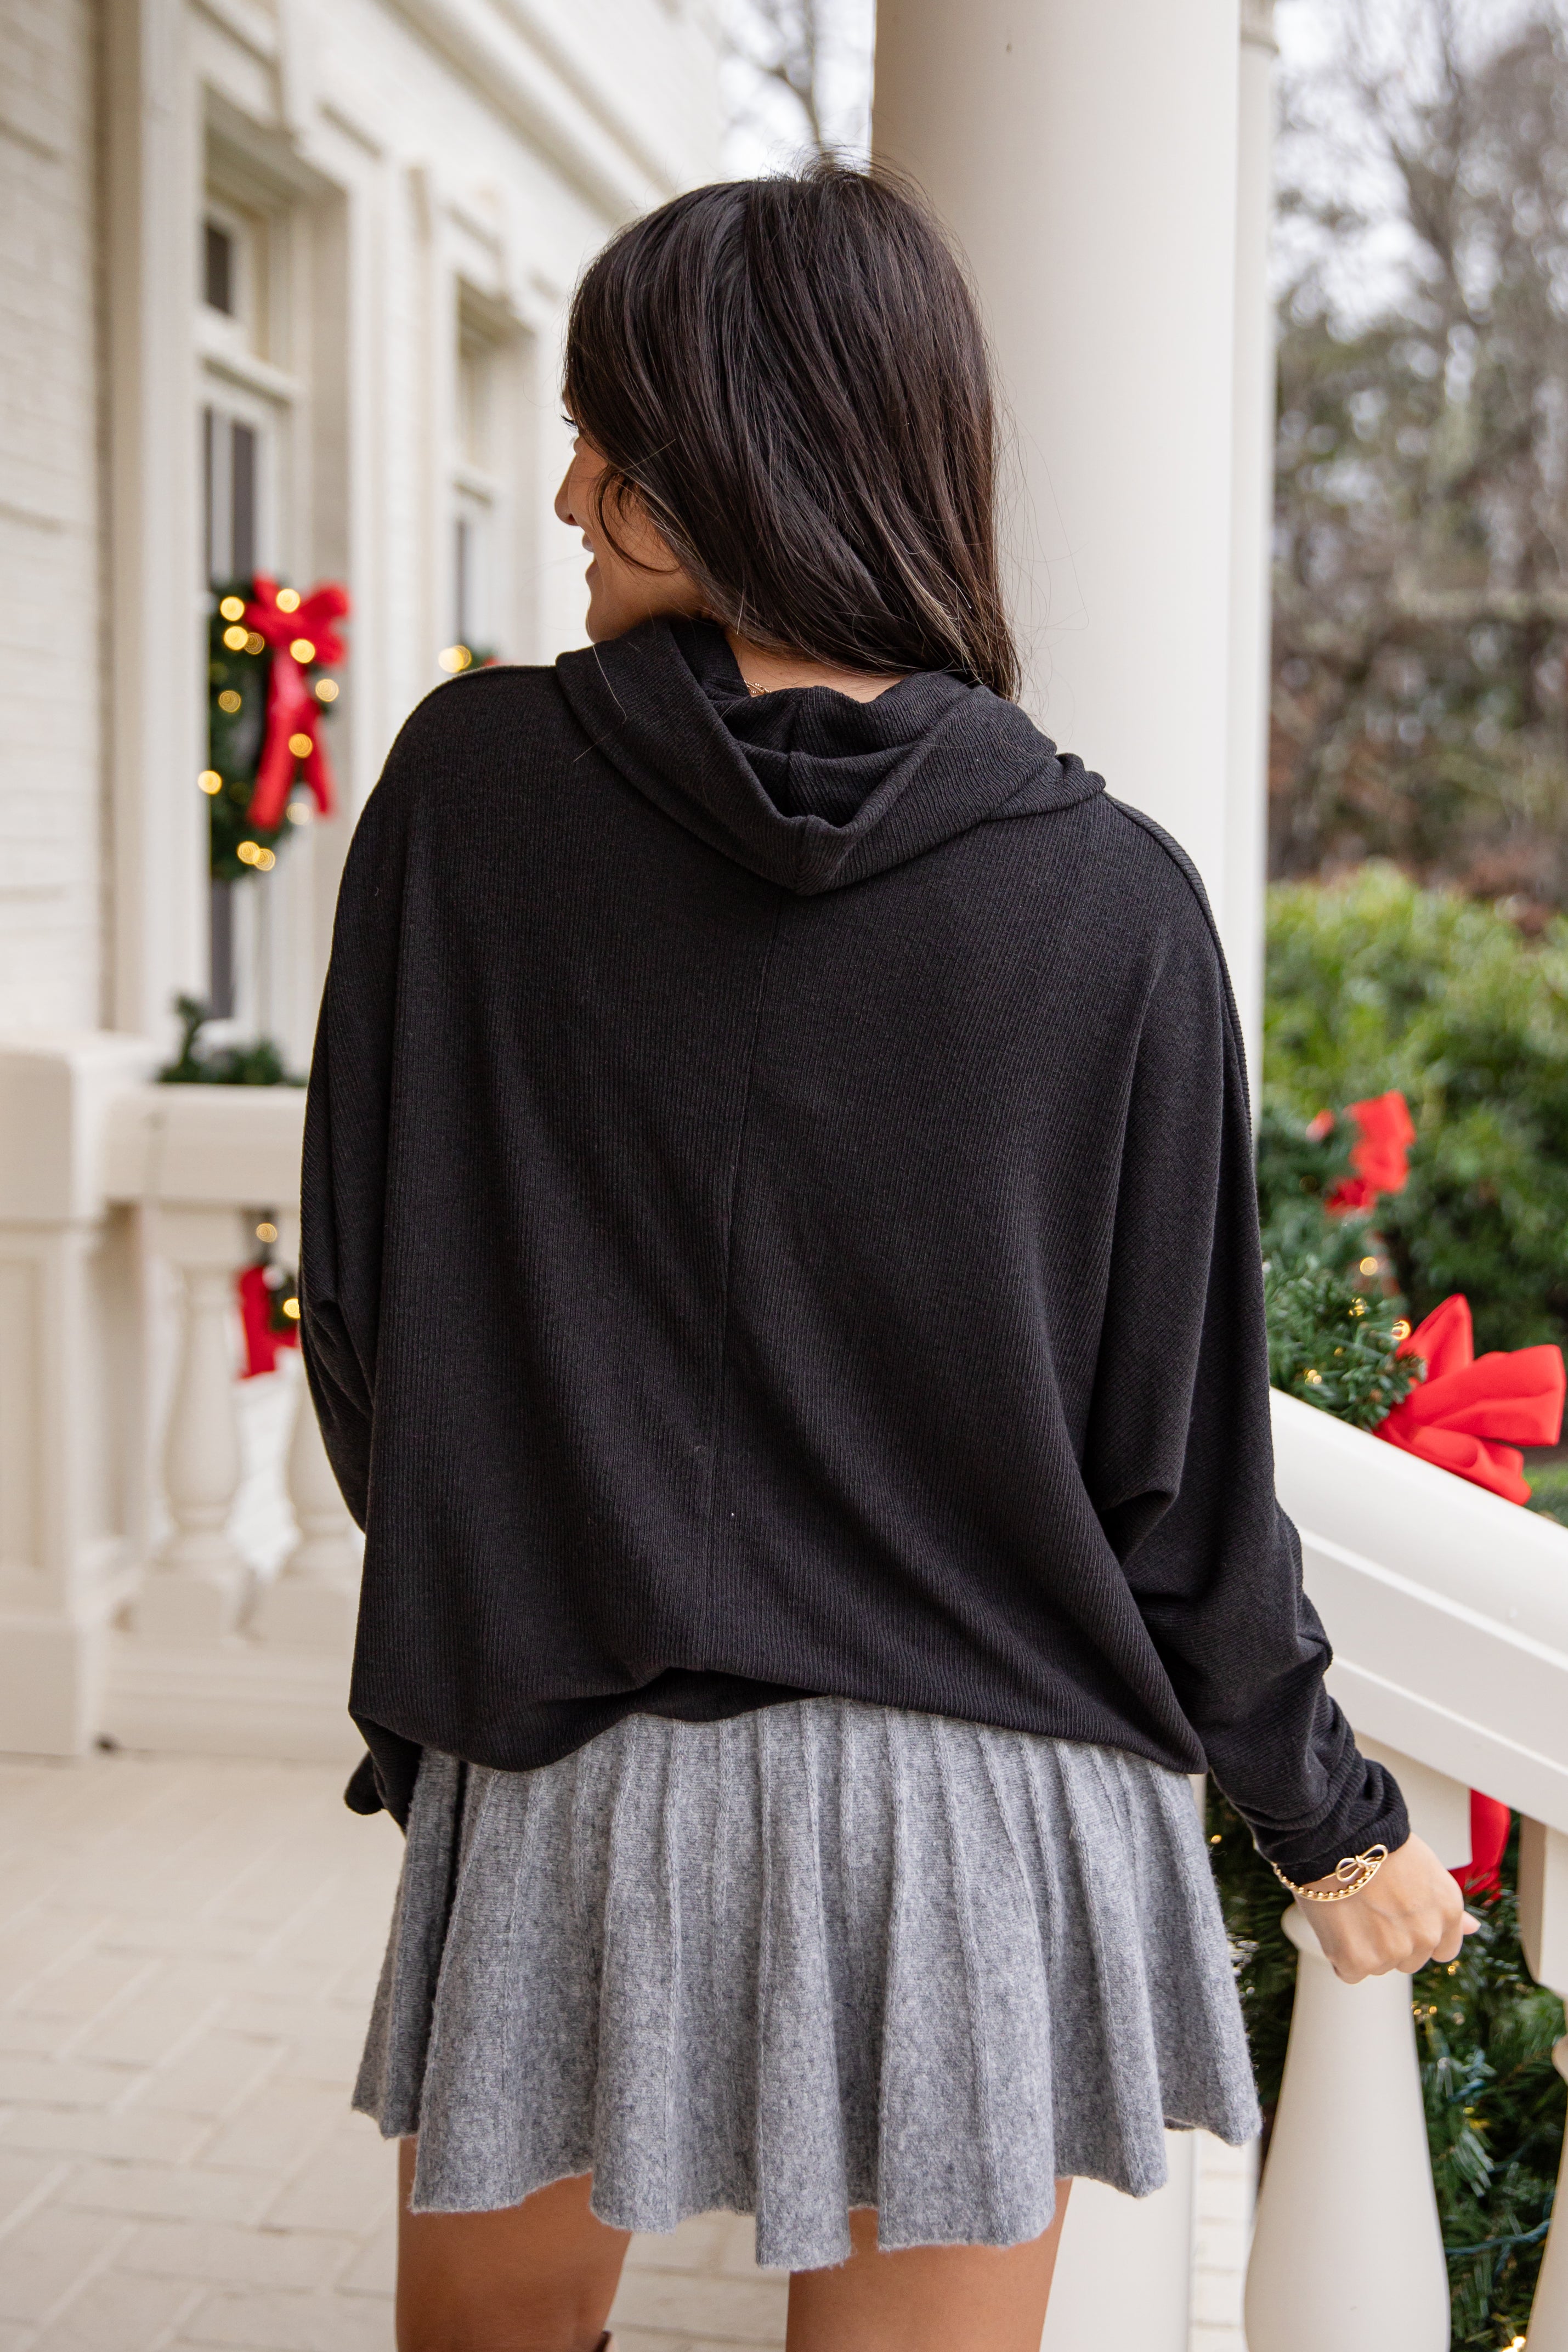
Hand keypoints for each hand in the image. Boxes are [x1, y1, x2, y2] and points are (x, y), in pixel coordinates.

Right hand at [1299, 1833, 1478, 1982]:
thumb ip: (1449, 1908)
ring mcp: (1393, 1952)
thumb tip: (1474, 1929)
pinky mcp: (1359, 1961)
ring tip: (1349, 1909)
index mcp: (1447, 1911)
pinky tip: (1334, 1923)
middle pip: (1408, 1960)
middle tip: (1368, 1907)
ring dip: (1364, 1948)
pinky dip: (1339, 1954)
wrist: (1336, 1836)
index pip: (1443, 1950)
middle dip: (1390, 1941)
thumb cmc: (1376, 1844)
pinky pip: (1349, 1972)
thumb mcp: (1426, 1869)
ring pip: (1378, 1966)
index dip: (1418, 1936)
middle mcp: (1426, 1936)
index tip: (1399, 1921)